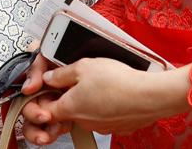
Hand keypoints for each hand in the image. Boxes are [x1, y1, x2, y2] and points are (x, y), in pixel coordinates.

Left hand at [21, 59, 191, 136]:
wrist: (149, 97)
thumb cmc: (118, 82)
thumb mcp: (83, 66)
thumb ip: (61, 73)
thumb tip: (49, 77)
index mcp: (69, 108)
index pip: (44, 110)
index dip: (42, 98)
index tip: (46, 87)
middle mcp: (82, 122)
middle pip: (65, 110)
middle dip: (67, 95)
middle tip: (76, 79)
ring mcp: (100, 126)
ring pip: (85, 112)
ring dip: (86, 99)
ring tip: (97, 81)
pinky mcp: (115, 126)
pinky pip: (102, 115)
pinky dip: (103, 104)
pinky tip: (111, 91)